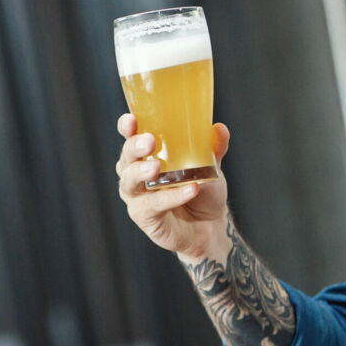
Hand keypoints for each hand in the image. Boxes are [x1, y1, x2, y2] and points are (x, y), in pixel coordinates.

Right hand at [115, 114, 230, 258]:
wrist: (210, 226)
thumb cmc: (202, 190)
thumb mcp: (210, 166)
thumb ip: (213, 148)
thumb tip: (219, 128)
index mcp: (146, 156)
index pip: (131, 138)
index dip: (127, 128)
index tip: (131, 119)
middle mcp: (135, 175)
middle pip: (126, 159)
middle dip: (134, 148)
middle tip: (149, 141)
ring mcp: (137, 197)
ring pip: (130, 182)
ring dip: (142, 172)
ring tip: (157, 167)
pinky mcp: (144, 217)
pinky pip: (155, 204)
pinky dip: (172, 196)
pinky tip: (191, 189)